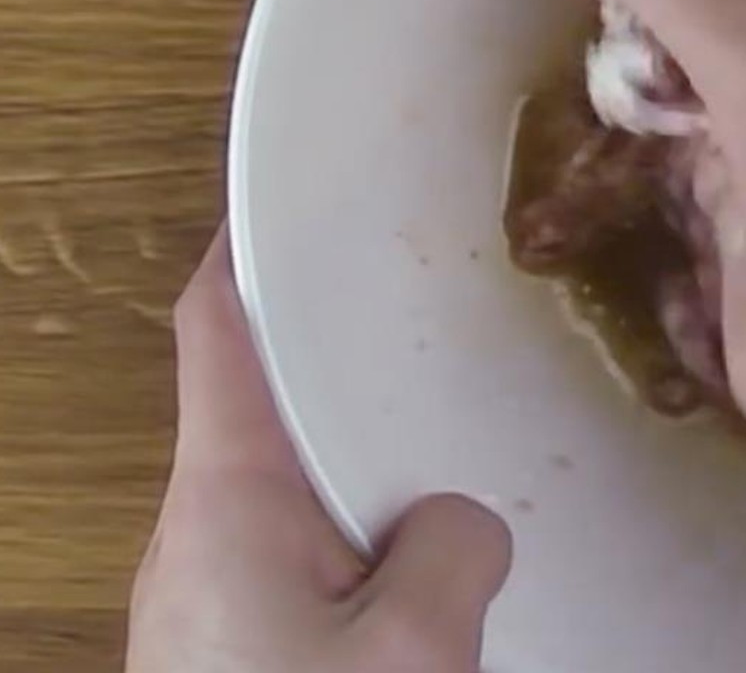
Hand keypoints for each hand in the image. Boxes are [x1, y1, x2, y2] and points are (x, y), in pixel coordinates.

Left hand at [126, 227, 509, 672]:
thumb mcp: (414, 646)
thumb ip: (456, 551)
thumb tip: (463, 524)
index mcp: (226, 501)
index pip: (216, 333)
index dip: (242, 253)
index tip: (278, 201)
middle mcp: (199, 532)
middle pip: (264, 405)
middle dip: (336, 363)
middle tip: (410, 319)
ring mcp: (208, 587)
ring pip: (285, 485)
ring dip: (350, 457)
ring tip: (431, 446)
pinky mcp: (230, 634)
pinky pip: (292, 550)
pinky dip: (348, 528)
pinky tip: (408, 559)